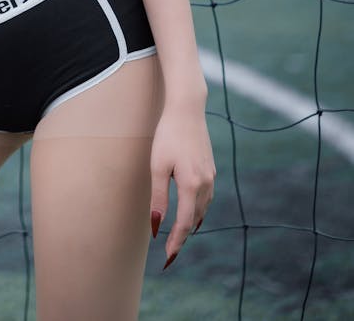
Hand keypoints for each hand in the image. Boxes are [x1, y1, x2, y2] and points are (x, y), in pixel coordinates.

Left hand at [149, 102, 214, 267]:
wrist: (187, 110)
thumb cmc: (168, 135)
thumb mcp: (158, 166)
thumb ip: (158, 197)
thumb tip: (157, 224)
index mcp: (191, 184)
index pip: (185, 223)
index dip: (176, 241)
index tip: (168, 257)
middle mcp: (205, 184)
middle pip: (195, 219)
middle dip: (183, 236)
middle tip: (171, 252)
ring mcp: (210, 176)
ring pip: (203, 209)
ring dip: (192, 224)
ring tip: (180, 236)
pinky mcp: (210, 169)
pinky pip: (206, 197)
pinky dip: (198, 209)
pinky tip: (192, 211)